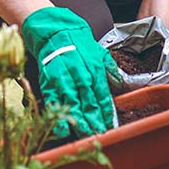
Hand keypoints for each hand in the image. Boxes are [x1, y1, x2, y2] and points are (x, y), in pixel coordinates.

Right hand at [21, 7, 119, 137]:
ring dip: (80, 122)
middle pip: (89, 103)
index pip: (103, 95)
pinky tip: (63, 129)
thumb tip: (120, 83)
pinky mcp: (49, 82)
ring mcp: (64, 80)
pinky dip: (59, 115)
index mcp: (94, 70)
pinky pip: (55, 102)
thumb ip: (110, 69)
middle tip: (99, 135)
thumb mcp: (100, 53)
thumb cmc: (78, 44)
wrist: (56, 32)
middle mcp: (81, 76)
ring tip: (86, 135)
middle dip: (95, 121)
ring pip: (74, 105)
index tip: (110, 126)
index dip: (106, 112)